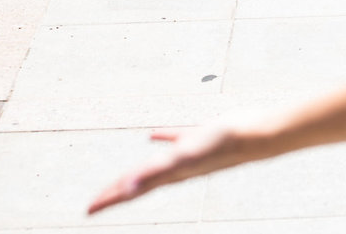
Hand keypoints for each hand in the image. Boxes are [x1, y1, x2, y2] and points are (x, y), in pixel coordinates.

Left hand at [88, 124, 249, 214]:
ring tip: (122, 178)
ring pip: (155, 166)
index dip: (109, 199)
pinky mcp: (199, 138)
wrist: (257, 135)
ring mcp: (187, 154)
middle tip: (97, 203)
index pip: (131, 189)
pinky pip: (174, 140)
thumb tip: (128, 187)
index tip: (88, 210)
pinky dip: (161, 139)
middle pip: (139, 183)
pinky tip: (152, 136)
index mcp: (168, 174)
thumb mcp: (184, 158)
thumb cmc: (222, 145)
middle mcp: (175, 168)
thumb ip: (155, 172)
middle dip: (117, 192)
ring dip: (137, 171)